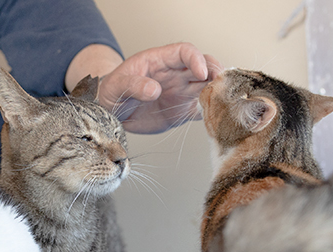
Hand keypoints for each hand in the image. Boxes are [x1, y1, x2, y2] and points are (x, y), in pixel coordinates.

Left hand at [97, 43, 221, 134]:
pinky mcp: (181, 111)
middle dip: (216, 73)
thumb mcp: (117, 85)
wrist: (111, 111)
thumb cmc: (113, 90)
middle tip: (220, 86)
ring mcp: (181, 92)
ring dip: (216, 93)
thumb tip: (153, 89)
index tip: (201, 73)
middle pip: (204, 66)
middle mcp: (175, 74)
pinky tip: (214, 117)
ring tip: (221, 103)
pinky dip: (210, 112)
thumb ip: (134, 85)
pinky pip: (201, 109)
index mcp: (161, 61)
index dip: (196, 59)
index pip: (185, 52)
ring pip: (207, 87)